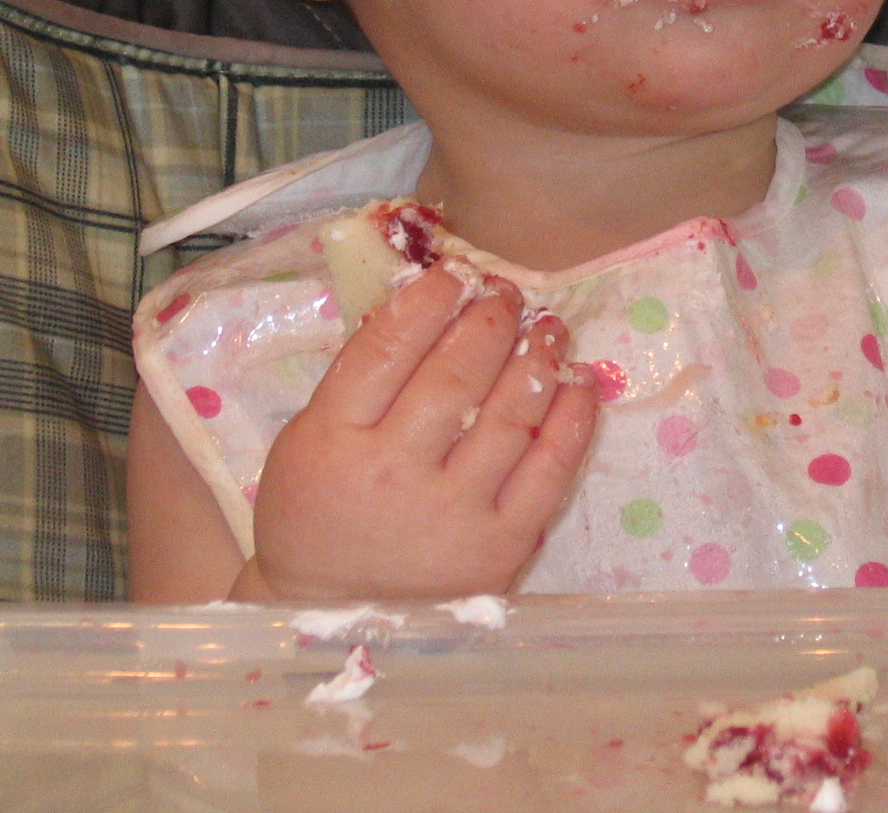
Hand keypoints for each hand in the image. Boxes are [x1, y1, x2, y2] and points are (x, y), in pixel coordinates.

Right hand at [239, 264, 598, 600]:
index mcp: (334, 438)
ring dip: (535, 359)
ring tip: (547, 328)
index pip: (389, 347)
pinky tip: (577, 383)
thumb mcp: (310, 434)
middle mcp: (394, 475)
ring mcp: (453, 514)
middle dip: (490, 321)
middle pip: (456, 375)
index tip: (455, 274)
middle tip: (507, 294)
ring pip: (509, 415)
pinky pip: (550, 471)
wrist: (333, 613)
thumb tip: (430, 301)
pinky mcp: (499, 547)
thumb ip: (361, 374)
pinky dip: (571, 420)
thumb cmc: (319, 508)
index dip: (430, 300)